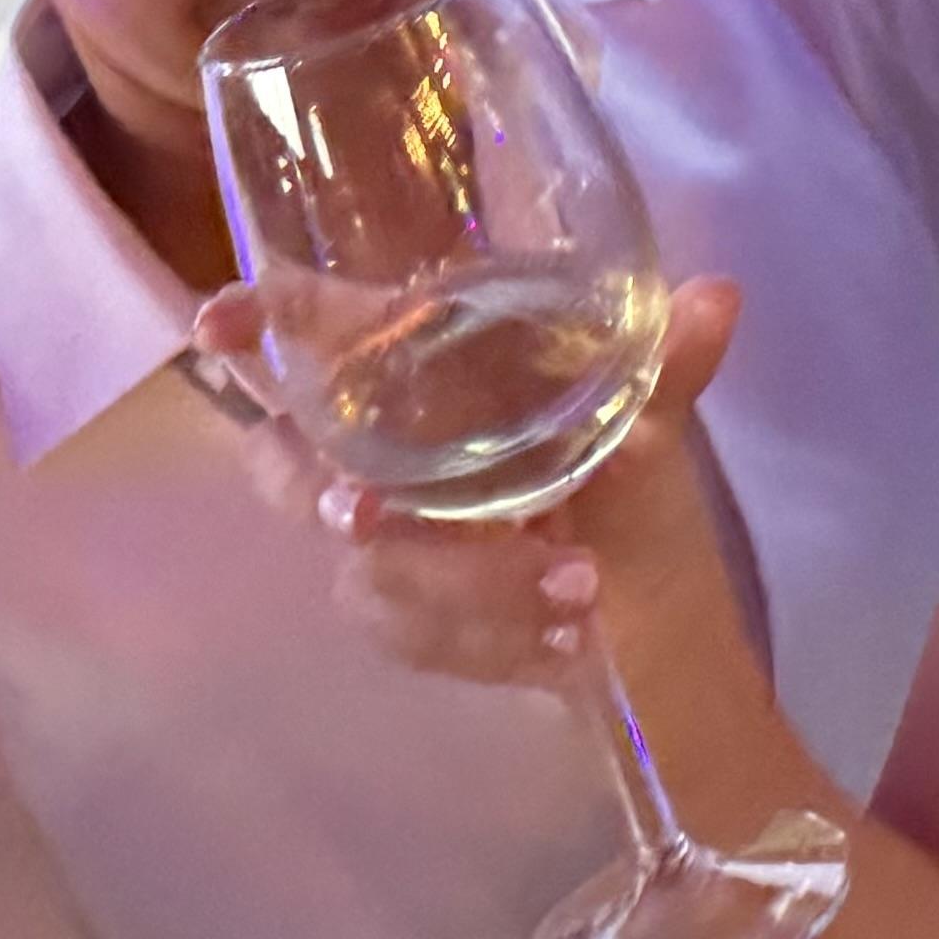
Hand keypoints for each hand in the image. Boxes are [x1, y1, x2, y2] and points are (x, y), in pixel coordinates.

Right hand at [196, 279, 753, 698]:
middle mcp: (382, 460)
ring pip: (367, 569)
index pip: (318, 337)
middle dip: (315, 489)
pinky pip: (414, 635)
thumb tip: (716, 299)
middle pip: (282, 466)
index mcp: (423, 380)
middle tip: (364, 513)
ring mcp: (389, 549)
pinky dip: (491, 636)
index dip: (260, 325)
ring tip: (576, 586)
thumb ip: (667, 365)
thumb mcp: (655, 425)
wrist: (661, 630)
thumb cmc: (632, 498)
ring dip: (465, 582)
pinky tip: (562, 639)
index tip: (223, 319)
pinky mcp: (411, 624)